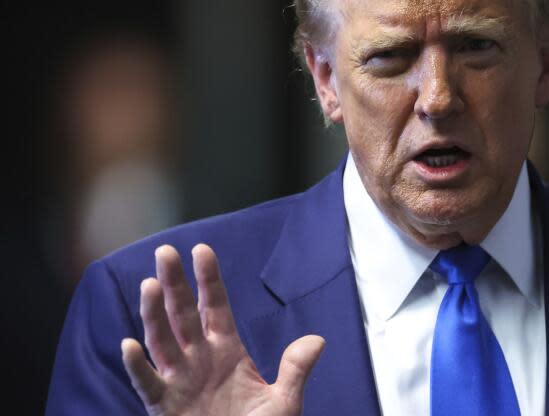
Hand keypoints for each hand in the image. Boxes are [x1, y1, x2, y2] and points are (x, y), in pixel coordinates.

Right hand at [121, 244, 324, 415]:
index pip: (215, 307)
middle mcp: (199, 360)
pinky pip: (148, 384)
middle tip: (165, 251)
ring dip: (153, 315)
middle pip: (183, 314)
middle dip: (174, 283)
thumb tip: (317, 340)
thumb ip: (295, 370)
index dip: (208, 279)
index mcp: (227, 351)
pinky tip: (131, 345)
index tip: (202, 249)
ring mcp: (179, 381)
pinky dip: (138, 366)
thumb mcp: (283, 403)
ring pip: (162, 341)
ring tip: (149, 285)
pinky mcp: (164, 407)